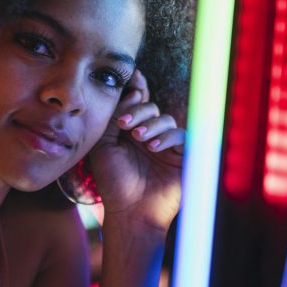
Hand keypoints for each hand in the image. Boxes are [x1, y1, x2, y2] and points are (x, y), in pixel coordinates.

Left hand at [88, 70, 184, 232]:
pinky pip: (181, 135)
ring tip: (138, 138)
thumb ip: (114, 117)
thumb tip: (133, 91)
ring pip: (166, 119)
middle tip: (124, 125)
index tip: (132, 75)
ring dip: (151, 124)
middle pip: (151, 107)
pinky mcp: (182, 157)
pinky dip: (167, 137)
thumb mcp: (104, 146)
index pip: (137, 103)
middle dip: (138, 111)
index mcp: (131, 131)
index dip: (137, 87)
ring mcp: (167, 146)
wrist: (129, 212)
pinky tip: (153, 146)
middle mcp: (150, 135)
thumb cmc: (114, 183)